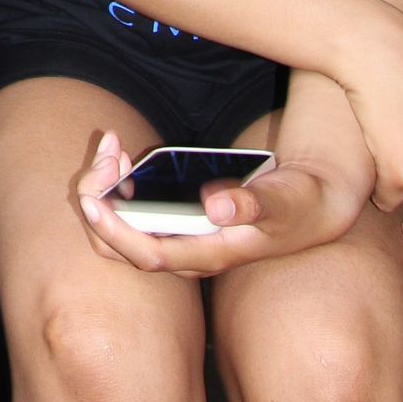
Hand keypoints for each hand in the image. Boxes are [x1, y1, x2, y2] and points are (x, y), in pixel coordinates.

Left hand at [75, 131, 368, 277]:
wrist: (308, 207)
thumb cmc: (296, 205)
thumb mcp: (283, 202)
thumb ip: (254, 204)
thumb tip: (218, 208)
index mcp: (208, 256)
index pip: (147, 255)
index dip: (115, 230)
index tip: (93, 199)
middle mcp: (185, 253)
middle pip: (119, 244)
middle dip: (100, 199)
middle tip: (108, 153)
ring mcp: (177, 238)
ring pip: (119, 225)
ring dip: (105, 186)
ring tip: (112, 145)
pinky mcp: (174, 221)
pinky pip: (130, 209)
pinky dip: (117, 181)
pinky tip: (121, 154)